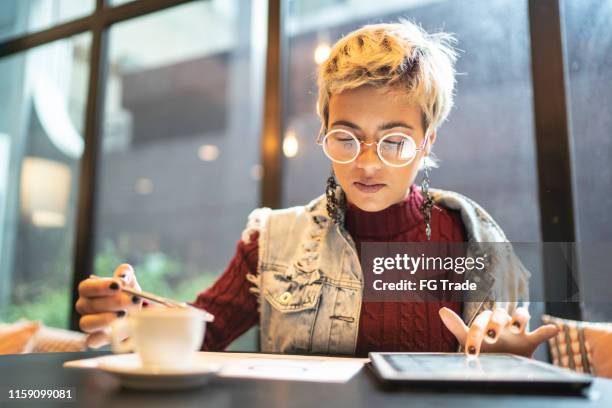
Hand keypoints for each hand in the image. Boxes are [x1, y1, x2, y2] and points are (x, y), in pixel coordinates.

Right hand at [76, 264, 142, 348]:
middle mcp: (84, 307)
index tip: (118, 285)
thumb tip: (122, 275)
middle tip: (132, 300)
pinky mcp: (95, 338)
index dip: (101, 287)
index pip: (86, 287)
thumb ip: (125, 273)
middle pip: (89, 305)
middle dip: (113, 302)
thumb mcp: (129, 281)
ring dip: (106, 319)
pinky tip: (115, 331)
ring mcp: (88, 323)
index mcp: (88, 290)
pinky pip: (92, 341)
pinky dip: (102, 338)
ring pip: (86, 323)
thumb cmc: (127, 294)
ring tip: (124, 314)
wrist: (136, 312)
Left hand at [439, 306, 558, 357]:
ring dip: (519, 318)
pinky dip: (547, 330)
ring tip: (516, 328)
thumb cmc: (483, 349)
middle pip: (501, 313)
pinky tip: (553, 329)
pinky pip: (540, 333)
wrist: (498, 365)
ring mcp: (517, 331)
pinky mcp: (530, 342)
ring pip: (522, 315)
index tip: (471, 351)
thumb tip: (442, 310)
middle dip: (497, 323)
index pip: (482, 319)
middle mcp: (502, 322)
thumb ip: (457, 326)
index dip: (476, 333)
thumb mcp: (469, 339)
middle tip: (492, 337)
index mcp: (487, 320)